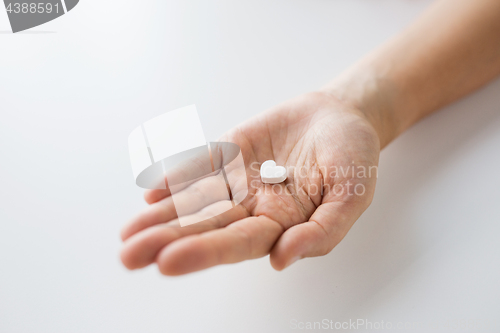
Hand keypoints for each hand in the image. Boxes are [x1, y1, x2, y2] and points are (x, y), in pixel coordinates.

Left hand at [120, 92, 379, 274]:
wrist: (342, 115)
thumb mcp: (352, 195)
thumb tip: (281, 259)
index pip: (238, 242)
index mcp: (281, 224)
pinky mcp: (230, 153)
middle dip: (168, 240)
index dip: (205, 251)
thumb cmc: (353, 158)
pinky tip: (152, 194)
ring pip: (196, 200)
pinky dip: (178, 178)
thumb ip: (323, 230)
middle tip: (129, 256)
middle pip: (207, 226)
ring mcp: (239, 180)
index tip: (168, 261)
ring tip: (128, 234)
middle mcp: (253, 207)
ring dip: (162, 216)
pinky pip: (201, 166)